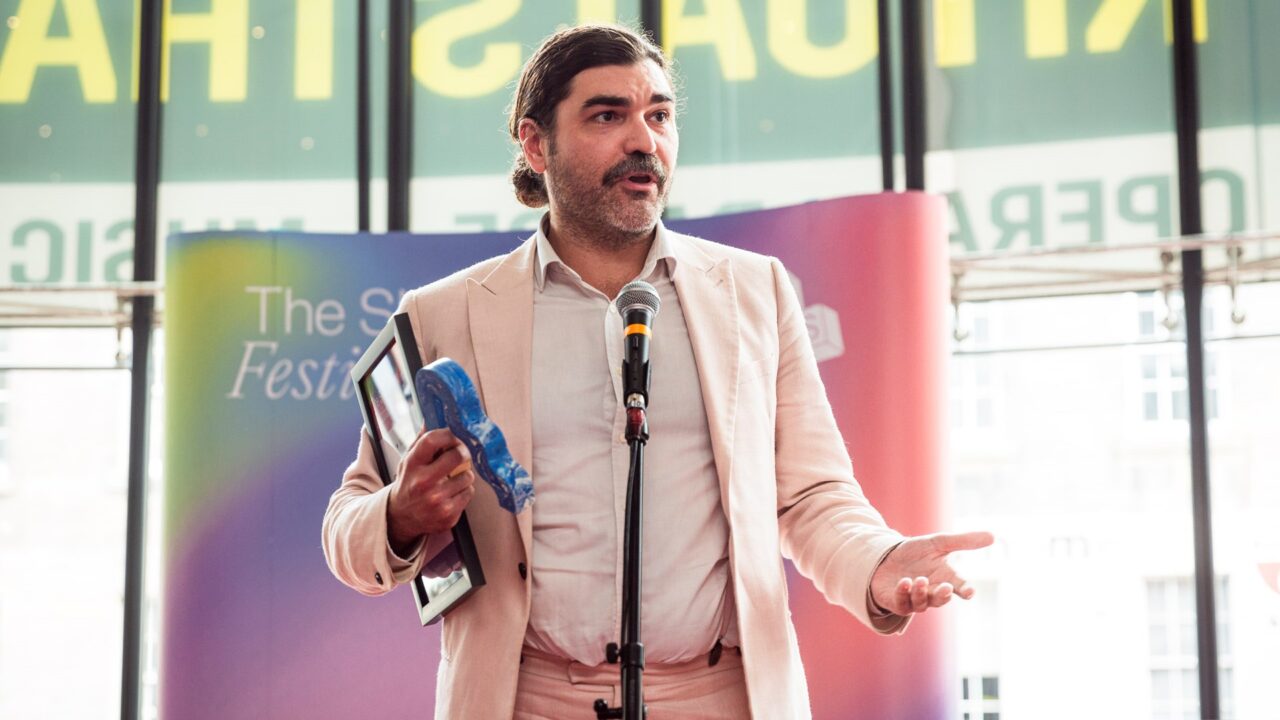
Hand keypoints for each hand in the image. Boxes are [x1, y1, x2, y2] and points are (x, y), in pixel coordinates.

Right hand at [386, 428, 475, 555]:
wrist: (401, 517)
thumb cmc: (409, 484)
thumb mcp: (408, 461)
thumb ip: (421, 441)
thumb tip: (431, 418)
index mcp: (412, 465)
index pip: (432, 440)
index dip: (448, 434)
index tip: (454, 434)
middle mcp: (423, 482)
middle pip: (457, 456)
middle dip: (463, 453)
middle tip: (461, 454)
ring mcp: (436, 500)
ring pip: (467, 476)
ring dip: (463, 475)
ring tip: (451, 479)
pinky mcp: (448, 514)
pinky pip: (469, 493)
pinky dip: (464, 491)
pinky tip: (452, 493)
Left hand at [870, 531, 993, 615]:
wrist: (886, 557)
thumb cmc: (915, 552)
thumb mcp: (938, 543)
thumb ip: (963, 542)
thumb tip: (993, 536)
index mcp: (945, 578)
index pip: (960, 587)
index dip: (965, 590)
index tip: (970, 591)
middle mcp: (932, 592)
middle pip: (941, 599)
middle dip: (943, 594)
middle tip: (946, 587)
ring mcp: (915, 600)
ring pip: (922, 603)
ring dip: (921, 592)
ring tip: (920, 580)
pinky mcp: (898, 603)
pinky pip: (902, 603)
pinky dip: (903, 593)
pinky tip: (904, 581)